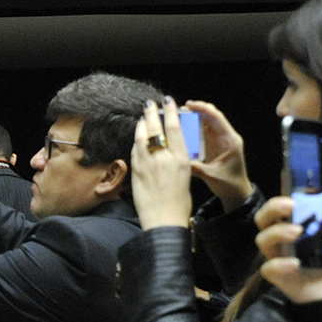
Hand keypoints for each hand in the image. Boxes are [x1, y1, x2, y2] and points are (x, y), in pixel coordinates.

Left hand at [130, 99, 194, 229]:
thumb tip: (171, 150)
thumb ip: (177, 161)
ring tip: (143, 117)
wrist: (163, 220)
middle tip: (149, 103)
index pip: (174, 127)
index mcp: (181, 158)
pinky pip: (135, 150)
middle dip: (152, 113)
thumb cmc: (179, 203)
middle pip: (156, 128)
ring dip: (142, 124)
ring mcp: (148, 163)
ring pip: (142, 137)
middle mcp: (164, 157)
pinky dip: (136, 141)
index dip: (170, 112)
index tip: (168, 101)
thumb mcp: (186, 177)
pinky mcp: (136, 171)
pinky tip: (137, 137)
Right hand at [184, 101, 248, 209]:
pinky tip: (183, 127)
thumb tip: (179, 160)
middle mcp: (227, 137)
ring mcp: (221, 140)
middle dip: (197, 110)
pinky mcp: (215, 144)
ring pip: (207, 122)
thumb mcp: (211, 176)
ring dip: (194, 117)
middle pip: (212, 117)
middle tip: (179, 110)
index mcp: (230, 141)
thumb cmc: (229, 184)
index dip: (203, 109)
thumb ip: (196, 167)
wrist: (237, 193)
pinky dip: (194, 127)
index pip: (217, 118)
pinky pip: (204, 131)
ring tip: (178, 116)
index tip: (188, 105)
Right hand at [256, 177, 321, 302]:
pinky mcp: (277, 276)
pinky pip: (269, 266)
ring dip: (277, 232)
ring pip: (262, 238)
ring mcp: (279, 256)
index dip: (280, 193)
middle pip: (263, 218)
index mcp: (296, 225)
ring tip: (297, 233)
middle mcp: (283, 238)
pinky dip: (280, 264)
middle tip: (290, 206)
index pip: (280, 205)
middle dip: (273, 208)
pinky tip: (296, 265)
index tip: (290, 184)